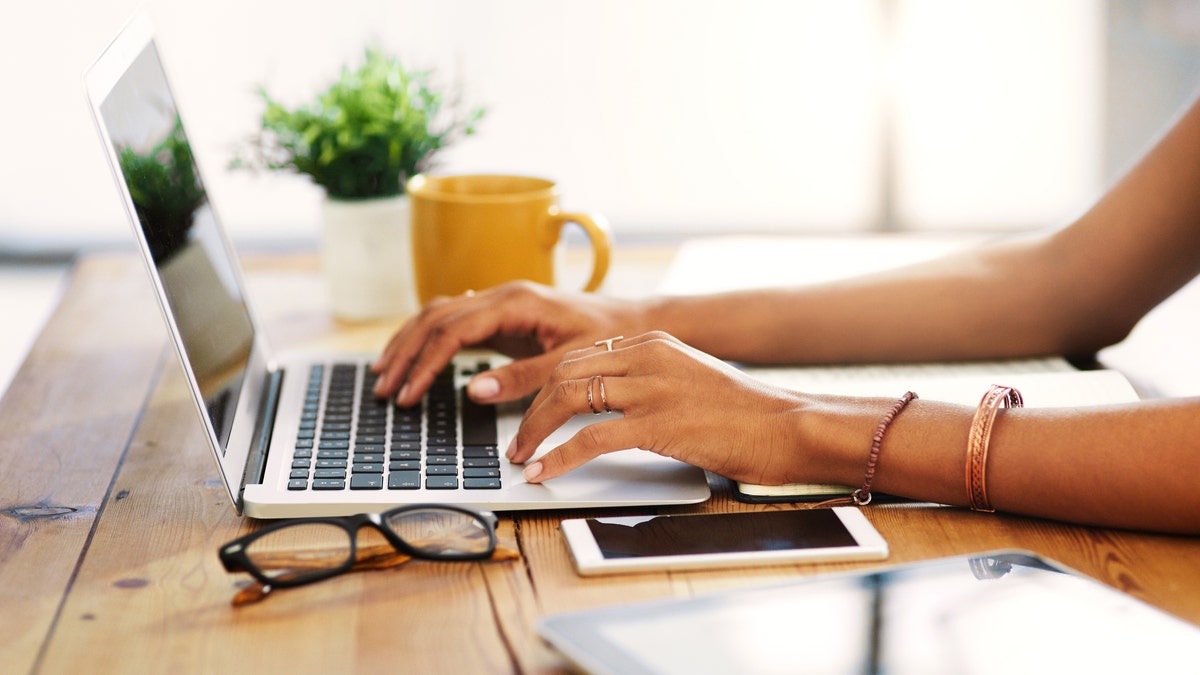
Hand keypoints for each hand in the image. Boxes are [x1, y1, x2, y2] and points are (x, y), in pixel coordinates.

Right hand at [372, 281, 645, 406]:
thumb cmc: (609, 338)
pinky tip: (414, 357)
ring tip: (386, 374)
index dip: (425, 363)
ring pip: (439, 314)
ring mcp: (500, 302)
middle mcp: (502, 295)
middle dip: (405, 353)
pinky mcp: (503, 316)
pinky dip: (428, 339)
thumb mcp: (569, 363)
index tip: (409, 394)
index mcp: (516, 301)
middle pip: (435, 317)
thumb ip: (523, 377)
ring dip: (409, 342)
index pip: (452, 330)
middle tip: (384, 388)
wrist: (634, 322)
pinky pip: (454, 321)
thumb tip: (475, 390)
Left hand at [508, 331, 808, 484]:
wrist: (787, 425)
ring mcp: (652, 388)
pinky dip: (558, 456)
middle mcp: (647, 357)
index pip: (579, 356)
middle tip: (516, 440)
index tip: (529, 411)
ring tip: (521, 457)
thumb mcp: (688, 379)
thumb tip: (606, 405)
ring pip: (569, 398)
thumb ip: (649, 381)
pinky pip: (591, 438)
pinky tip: (544, 472)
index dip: (544, 386)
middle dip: (531, 408)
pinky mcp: (659, 423)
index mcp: (652, 343)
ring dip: (535, 431)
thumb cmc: (744, 413)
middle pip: (565, 373)